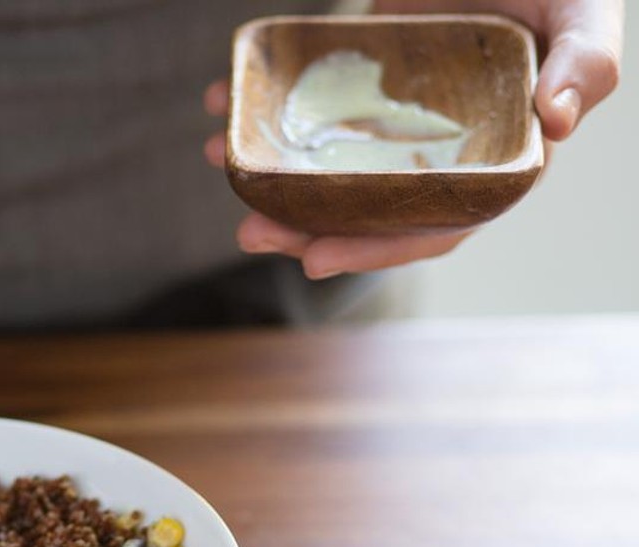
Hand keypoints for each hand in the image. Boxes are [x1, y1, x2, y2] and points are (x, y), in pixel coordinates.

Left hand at [203, 0, 623, 278]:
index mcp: (490, 165)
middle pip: (364, 210)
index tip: (314, 259)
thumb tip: (555, 120)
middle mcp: (435, 156)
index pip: (432, 226)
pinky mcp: (364, 82)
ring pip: (326, 165)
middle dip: (301, 226)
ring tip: (222, 163)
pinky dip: (264, 107)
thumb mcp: (588, 19)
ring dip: (270, 174)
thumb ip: (586, 67)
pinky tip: (222, 103)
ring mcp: (394, 122)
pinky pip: (309, 105)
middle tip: (249, 229)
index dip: (374, 249)